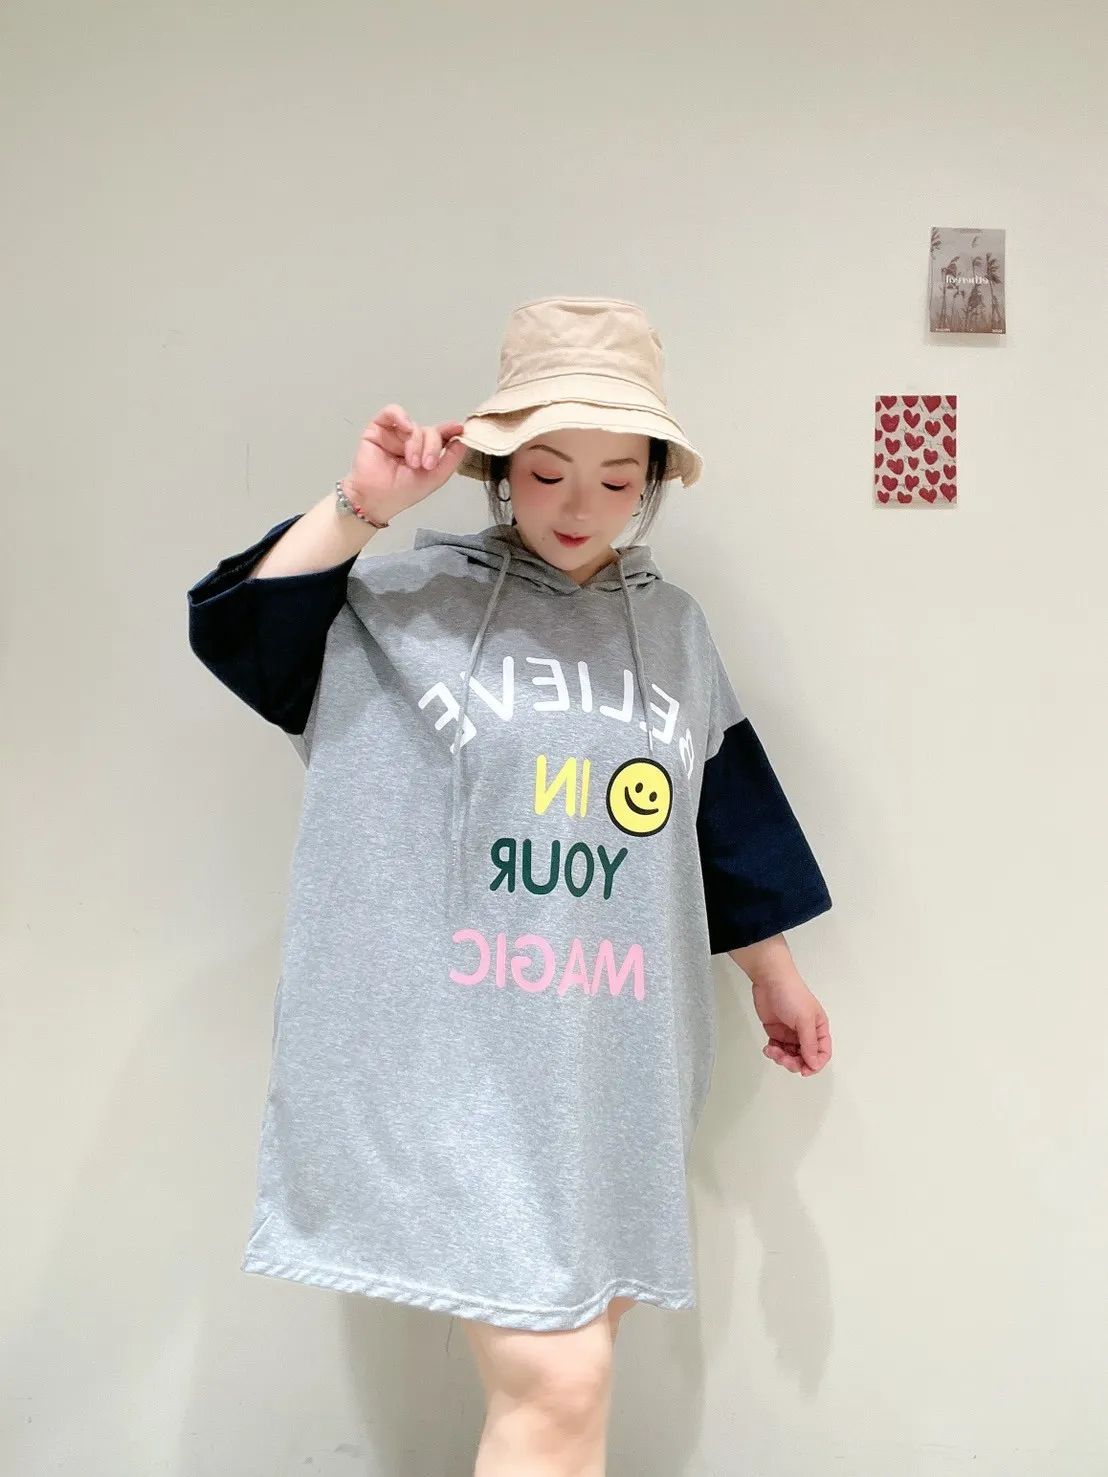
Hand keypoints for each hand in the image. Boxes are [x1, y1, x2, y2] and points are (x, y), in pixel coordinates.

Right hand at [347, 404, 467, 522]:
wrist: (377, 498)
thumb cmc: (402, 492)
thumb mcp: (435, 478)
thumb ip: (451, 459)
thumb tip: (462, 440)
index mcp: (425, 452)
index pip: (440, 436)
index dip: (450, 430)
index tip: (459, 428)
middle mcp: (411, 441)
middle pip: (430, 431)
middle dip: (431, 447)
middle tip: (426, 465)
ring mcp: (395, 434)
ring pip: (414, 426)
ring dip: (415, 444)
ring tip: (412, 462)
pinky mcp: (378, 428)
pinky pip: (391, 412)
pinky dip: (400, 416)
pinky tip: (405, 427)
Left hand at [751, 966, 831, 1076]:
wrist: (769, 979)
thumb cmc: (792, 994)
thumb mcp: (804, 1019)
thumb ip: (809, 1043)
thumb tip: (814, 1064)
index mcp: (818, 1029)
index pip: (822, 1053)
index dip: (815, 1064)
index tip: (804, 1070)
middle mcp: (806, 1033)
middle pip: (805, 1058)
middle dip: (794, 1063)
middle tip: (784, 1059)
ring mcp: (790, 1034)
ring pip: (790, 1056)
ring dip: (781, 1058)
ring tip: (772, 1050)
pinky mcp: (776, 1032)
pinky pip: (778, 1050)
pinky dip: (773, 1052)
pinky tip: (768, 1048)